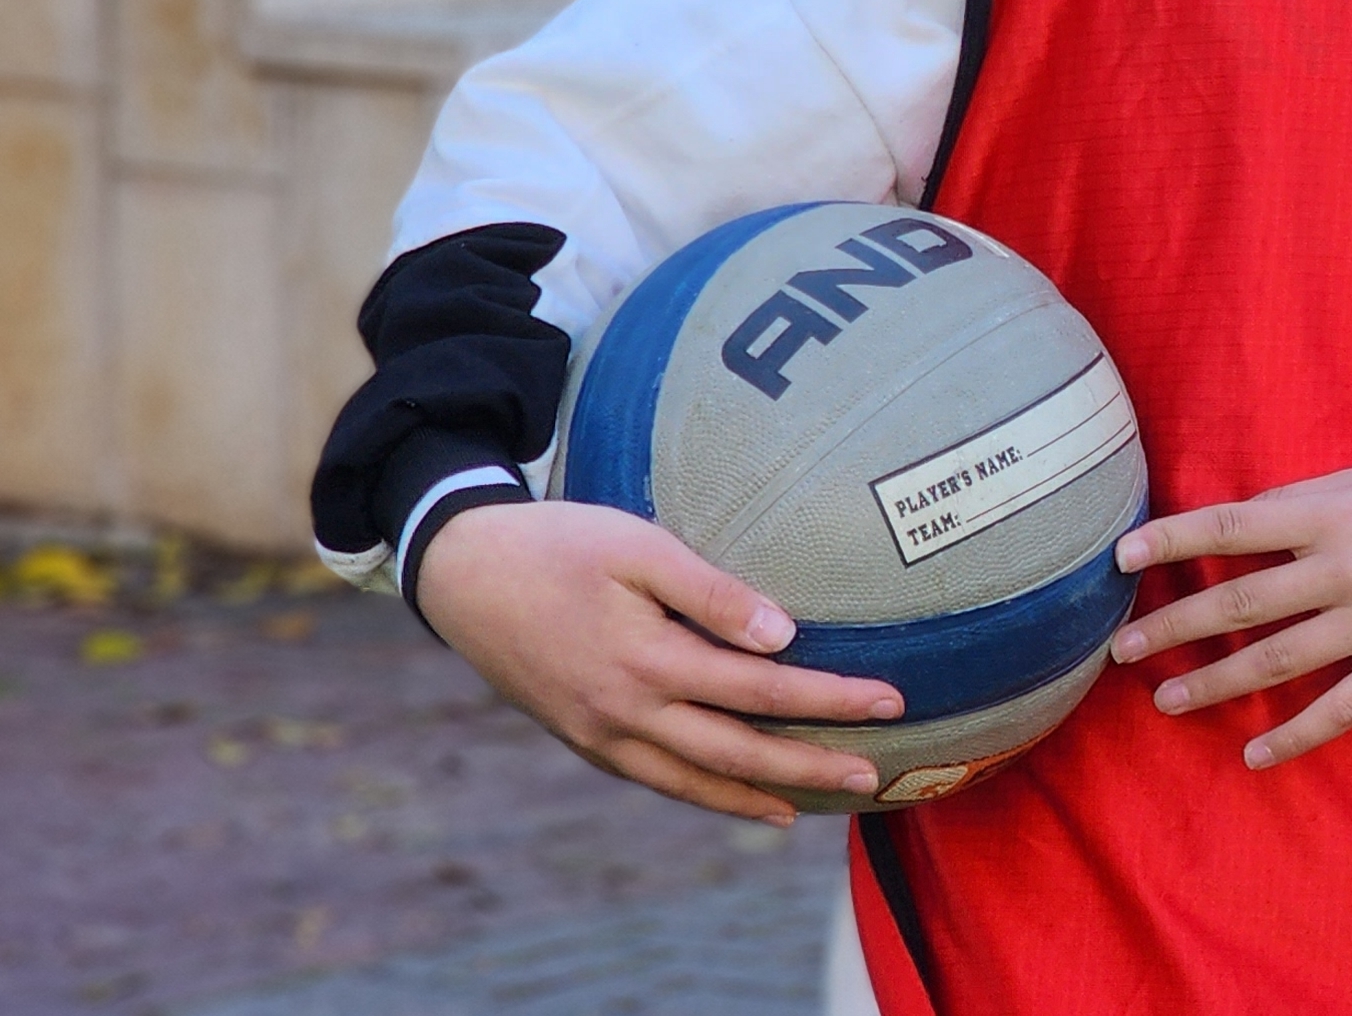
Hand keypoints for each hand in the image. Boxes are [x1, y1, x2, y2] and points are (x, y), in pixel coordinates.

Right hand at [420, 498, 903, 824]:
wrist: (462, 573)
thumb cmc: (558, 545)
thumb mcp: (638, 548)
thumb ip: (713, 594)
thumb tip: (784, 637)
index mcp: (647, 662)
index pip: (763, 692)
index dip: (830, 700)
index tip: (889, 702)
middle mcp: (625, 713)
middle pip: (738, 752)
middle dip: (810, 765)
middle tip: (872, 775)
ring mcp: (600, 735)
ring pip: (694, 781)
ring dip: (759, 795)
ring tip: (813, 805)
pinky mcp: (582, 739)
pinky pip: (655, 779)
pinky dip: (702, 793)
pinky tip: (737, 795)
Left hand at [1109, 463, 1351, 768]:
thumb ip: (1306, 503)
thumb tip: (1239, 526)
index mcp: (1334, 513)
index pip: (1234, 525)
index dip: (1174, 540)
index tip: (1120, 558)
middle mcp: (1347, 568)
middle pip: (1241, 603)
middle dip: (1174, 628)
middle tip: (1120, 649)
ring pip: (1277, 662)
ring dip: (1215, 685)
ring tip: (1166, 701)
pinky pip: (1340, 709)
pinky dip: (1294, 737)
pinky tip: (1254, 756)